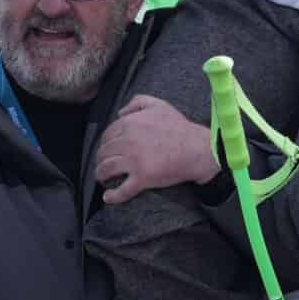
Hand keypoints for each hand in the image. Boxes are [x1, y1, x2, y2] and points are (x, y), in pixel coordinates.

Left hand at [95, 94, 216, 203]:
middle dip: (101, 159)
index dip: (105, 144)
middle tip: (105, 165)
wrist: (197, 148)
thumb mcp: (159, 105)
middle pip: (103, 152)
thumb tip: (120, 113)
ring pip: (106, 169)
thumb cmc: (179, 127)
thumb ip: (137, 102)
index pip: (106, 135)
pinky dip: (112, 196)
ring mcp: (133, 161)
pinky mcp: (142, 178)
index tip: (108, 150)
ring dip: (100, 175)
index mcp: (129, 124)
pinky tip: (108, 197)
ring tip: (103, 179)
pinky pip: (122, 190)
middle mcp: (127, 142)